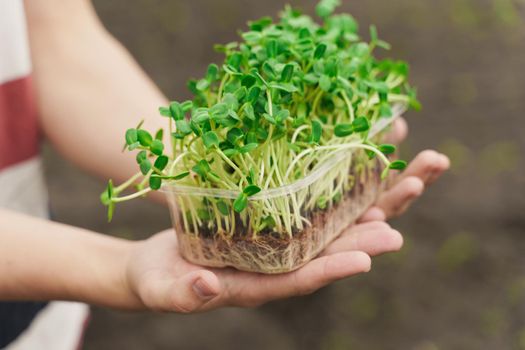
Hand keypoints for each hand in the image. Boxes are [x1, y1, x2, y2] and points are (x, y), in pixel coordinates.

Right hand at [125, 118, 448, 313]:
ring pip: (334, 221)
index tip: (364, 259)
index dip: (330, 269)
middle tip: (404, 212)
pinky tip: (365, 158)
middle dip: (368, 232)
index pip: (299, 278)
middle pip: (331, 248)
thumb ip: (185, 293)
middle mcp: (279, 262)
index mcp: (258, 283)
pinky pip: (315, 200)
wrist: (162, 263)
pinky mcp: (277, 218)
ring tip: (408, 180)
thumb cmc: (159, 279)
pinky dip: (342, 180)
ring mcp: (282, 239)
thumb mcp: (163, 288)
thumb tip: (208, 289)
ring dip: (371, 201)